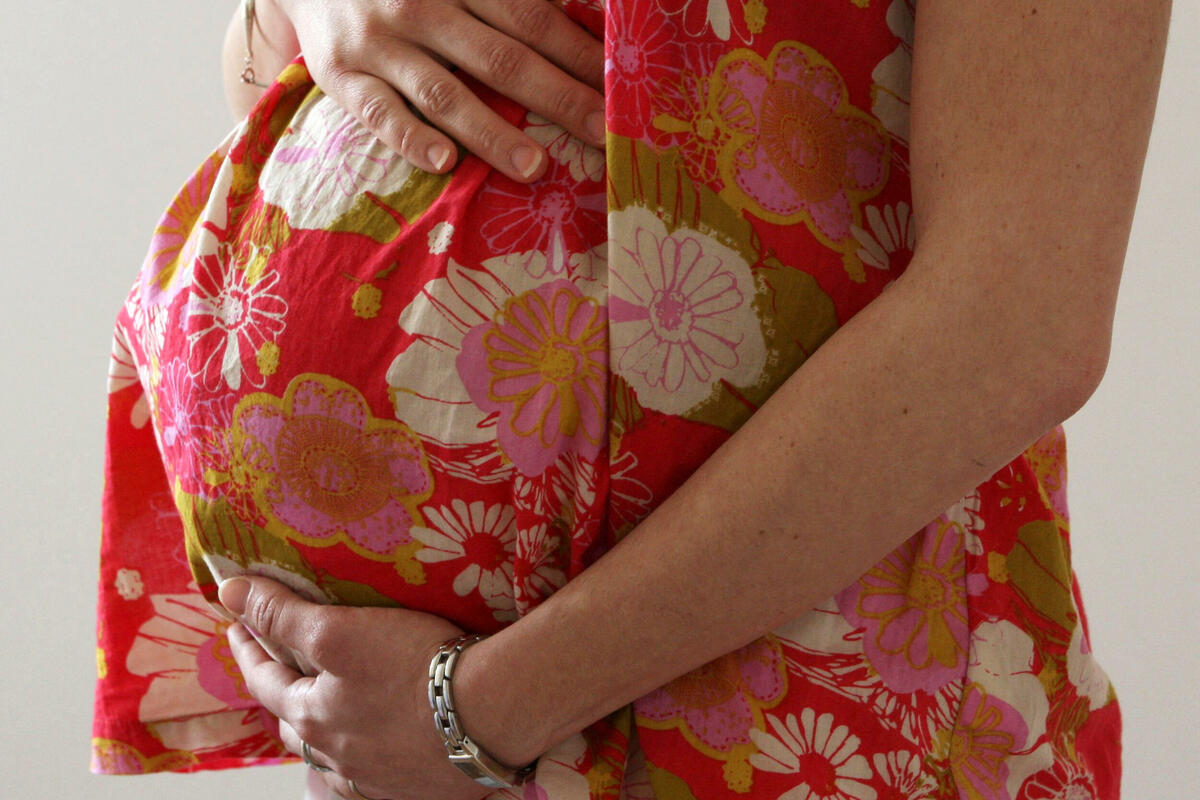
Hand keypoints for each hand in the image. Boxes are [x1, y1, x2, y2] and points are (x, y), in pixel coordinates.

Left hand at [219, 576, 490, 799]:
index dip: (248, 649)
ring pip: (334, 758)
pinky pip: (375, 777)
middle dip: (283, 696)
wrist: (492, 714)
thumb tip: (228, 593)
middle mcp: (338, 757)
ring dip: (324, 734)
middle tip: (283, 669)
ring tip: (330, 714)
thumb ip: (282, 613)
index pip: (264, 680)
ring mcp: (377, 779)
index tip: (237, 626)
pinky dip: (365, 760)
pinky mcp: (417, 787)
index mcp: (313, 718)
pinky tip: (378, 750)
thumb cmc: (414, 668)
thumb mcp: (339, 630)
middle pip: (296, 726)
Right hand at [272, 0, 605, 181]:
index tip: (617, 87)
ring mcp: (379, 44)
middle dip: (557, 97)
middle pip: (501, 58)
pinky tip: (445, 163)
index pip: (532, 19)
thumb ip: (508, 2)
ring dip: (492, 132)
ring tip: (535, 167)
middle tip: (601, 133)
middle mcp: (420, 6)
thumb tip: (581, 18)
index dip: (578, 53)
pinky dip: (412, 138)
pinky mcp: (340, 76)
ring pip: (444, 92)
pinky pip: (379, 113)